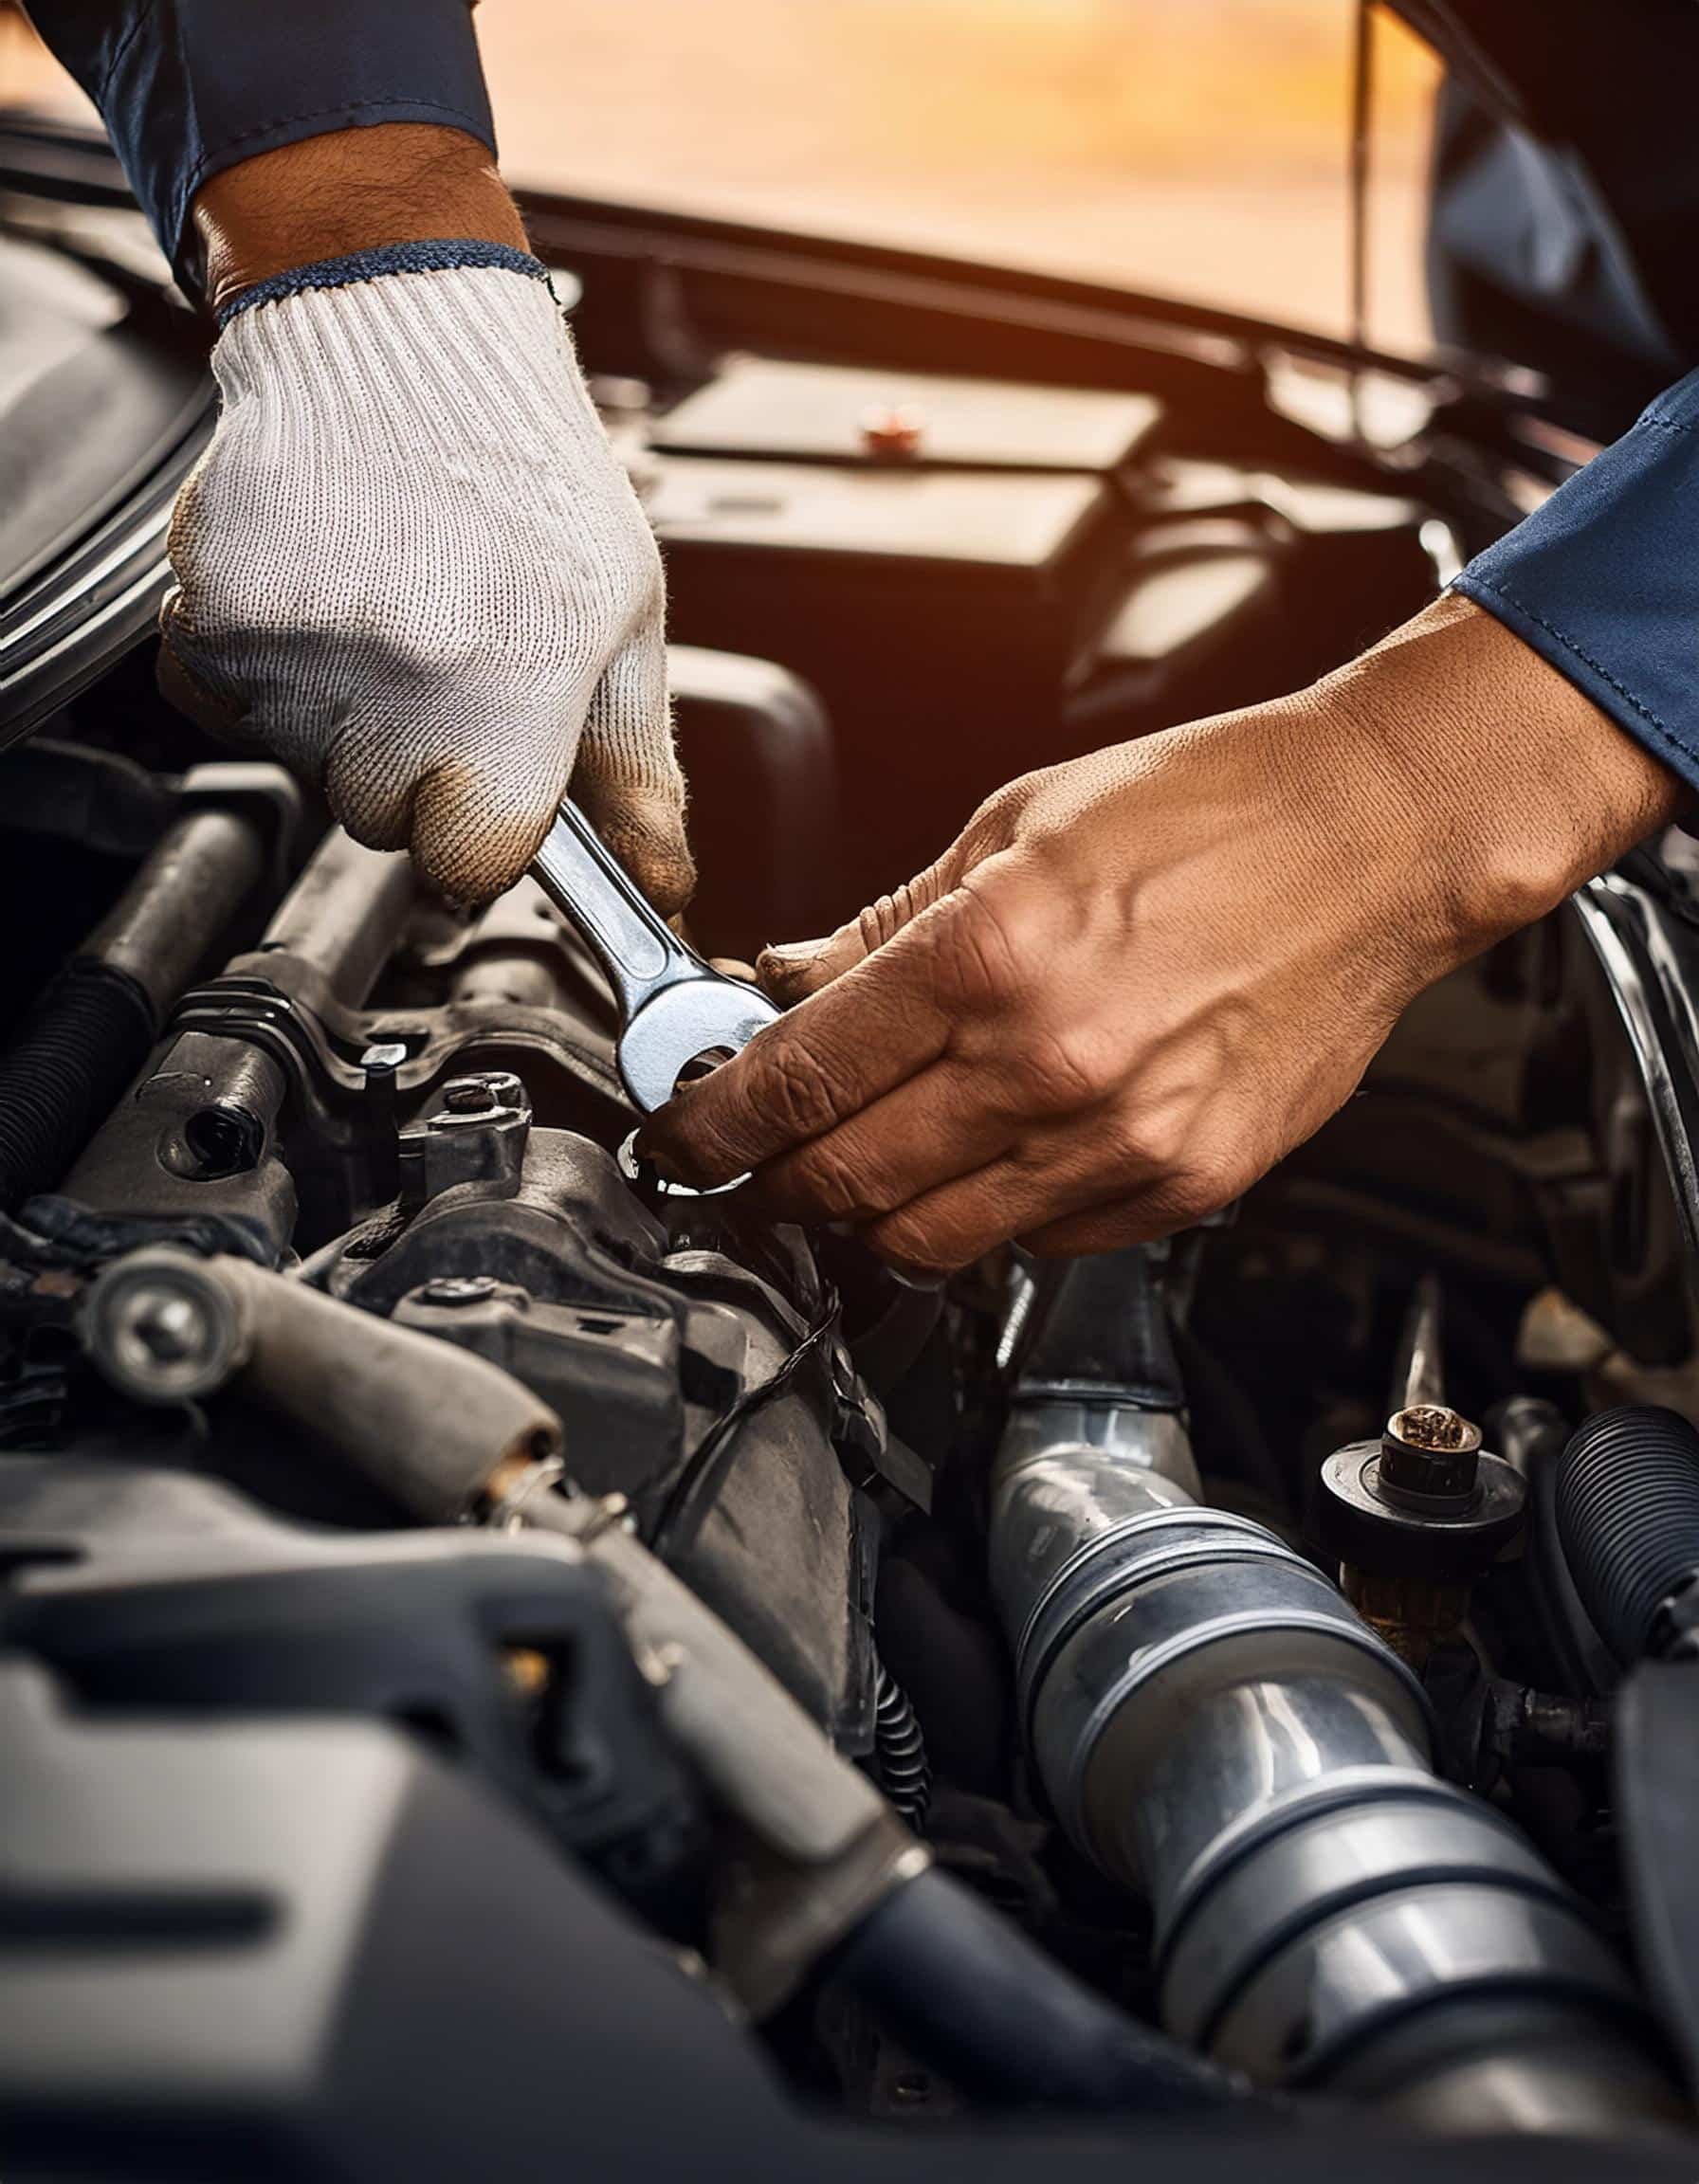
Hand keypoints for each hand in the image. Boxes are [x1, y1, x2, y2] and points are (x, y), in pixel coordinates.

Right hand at [159, 126, 689, 908]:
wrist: (401, 343)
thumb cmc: (529, 480)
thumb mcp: (621, 625)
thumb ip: (637, 771)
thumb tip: (659, 882)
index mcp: (514, 689)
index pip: (470, 864)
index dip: (482, 841)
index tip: (487, 802)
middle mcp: (399, 678)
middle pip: (380, 822)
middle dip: (410, 772)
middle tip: (442, 669)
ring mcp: (295, 652)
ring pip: (304, 770)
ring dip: (339, 723)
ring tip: (386, 615)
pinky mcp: (213, 619)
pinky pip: (225, 711)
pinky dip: (261, 676)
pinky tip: (319, 601)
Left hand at [640, 597, 1680, 1269]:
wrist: (1375, 841)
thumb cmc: (1208, 811)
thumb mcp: (1012, 827)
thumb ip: (884, 926)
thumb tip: (786, 986)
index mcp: (987, 954)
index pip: (796, 1081)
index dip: (714, 1125)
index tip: (686, 1137)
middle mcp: (1047, 1063)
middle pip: (845, 1184)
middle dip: (776, 1183)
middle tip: (762, 1158)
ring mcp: (1121, 1140)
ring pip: (932, 1240)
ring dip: (874, 1215)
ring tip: (870, 1161)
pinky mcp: (1184, 1184)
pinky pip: (1041, 1244)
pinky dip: (990, 1215)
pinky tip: (995, 1153)